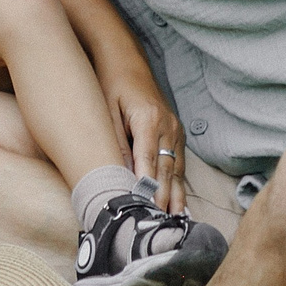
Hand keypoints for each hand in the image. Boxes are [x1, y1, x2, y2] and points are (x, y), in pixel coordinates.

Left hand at [104, 67, 186, 211]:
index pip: (148, 159)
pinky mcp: (177, 132)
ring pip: (176, 168)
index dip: (147, 185)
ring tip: (175, 220)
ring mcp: (175, 129)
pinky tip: (179, 202)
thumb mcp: (107, 112)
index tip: (146, 207)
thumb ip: (116, 142)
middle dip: (164, 197)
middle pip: (166, 168)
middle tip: (161, 223)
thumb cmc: (112, 86)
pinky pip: (178, 162)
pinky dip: (178, 184)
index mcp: (148, 119)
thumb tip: (119, 174)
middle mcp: (167, 125)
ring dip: (176, 195)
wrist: (126, 61)